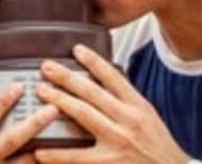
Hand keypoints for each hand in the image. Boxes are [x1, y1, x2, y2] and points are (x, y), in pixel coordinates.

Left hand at [34, 44, 190, 163]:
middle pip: (92, 91)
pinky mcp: (109, 162)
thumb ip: (128, 104)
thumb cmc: (160, 150)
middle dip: (67, 77)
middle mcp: (128, 119)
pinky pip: (77, 155)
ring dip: (59, 101)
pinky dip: (57, 153)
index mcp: (138, 106)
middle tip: (47, 67)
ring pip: (83, 114)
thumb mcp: (150, 119)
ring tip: (41, 92)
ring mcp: (118, 140)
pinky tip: (41, 149)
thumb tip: (106, 86)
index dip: (94, 61)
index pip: (113, 76)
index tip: (76, 49)